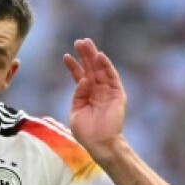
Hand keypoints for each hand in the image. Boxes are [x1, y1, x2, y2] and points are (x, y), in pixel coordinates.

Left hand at [63, 38, 126, 159]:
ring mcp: (108, 91)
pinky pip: (112, 77)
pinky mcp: (117, 94)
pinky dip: (106, 66)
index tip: (66, 55)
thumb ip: (78, 94)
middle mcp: (98, 91)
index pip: (80, 76)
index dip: (73, 66)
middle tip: (79, 41)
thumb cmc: (86, 132)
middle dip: (85, 55)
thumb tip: (82, 80)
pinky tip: (99, 55)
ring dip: (93, 56)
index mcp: (87, 95)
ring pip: (100, 70)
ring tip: (86, 43)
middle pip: (91, 69)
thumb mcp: (76, 111)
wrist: (99, 143)